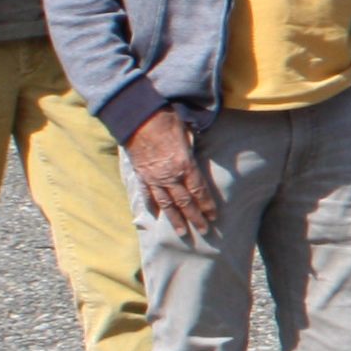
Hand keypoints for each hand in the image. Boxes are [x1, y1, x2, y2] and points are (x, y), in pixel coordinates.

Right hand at [124, 105, 221, 238]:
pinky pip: (147, 194)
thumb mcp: (188, 131)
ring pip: (166, 203)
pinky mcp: (141, 174)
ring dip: (175, 219)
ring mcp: (154, 177)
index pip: (199, 191)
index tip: (214, 217)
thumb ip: (195, 144)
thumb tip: (206, 142)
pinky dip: (151, 205)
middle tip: (204, 231)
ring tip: (182, 233)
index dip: (207, 205)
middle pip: (185, 202)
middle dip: (195, 218)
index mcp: (185, 165)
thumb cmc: (166, 119)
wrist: (136, 117)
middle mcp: (170, 175)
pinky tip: (155, 215)